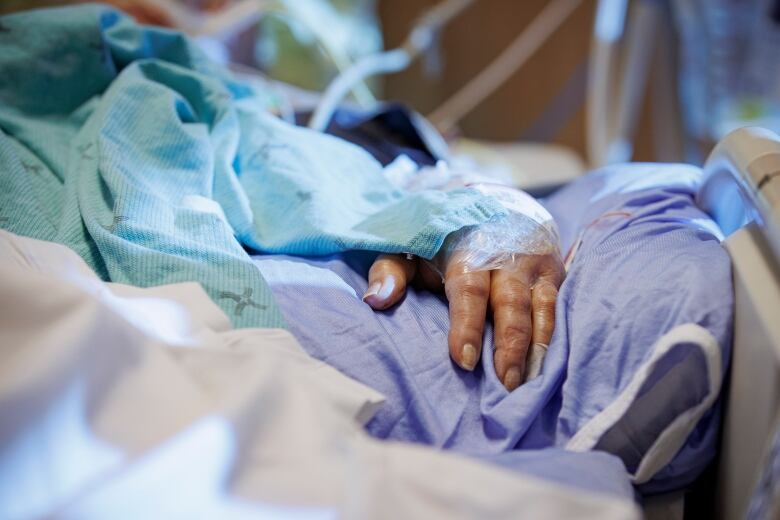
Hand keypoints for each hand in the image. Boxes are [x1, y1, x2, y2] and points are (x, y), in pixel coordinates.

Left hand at [363, 252, 563, 390]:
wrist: (495, 199)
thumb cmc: (444, 236)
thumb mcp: (410, 244)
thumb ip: (391, 270)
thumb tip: (376, 300)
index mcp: (468, 246)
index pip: (468, 287)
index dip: (466, 324)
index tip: (464, 360)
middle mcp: (507, 252)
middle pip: (510, 302)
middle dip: (509, 344)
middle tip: (504, 384)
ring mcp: (536, 262)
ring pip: (541, 306)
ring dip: (535, 347)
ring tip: (526, 385)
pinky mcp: (556, 271)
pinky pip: (558, 307)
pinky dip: (553, 336)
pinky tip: (546, 367)